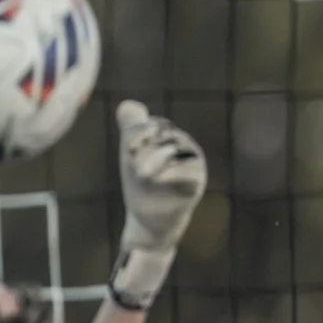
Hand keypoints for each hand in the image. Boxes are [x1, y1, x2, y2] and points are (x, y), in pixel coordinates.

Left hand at [109, 101, 205, 307]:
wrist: (147, 218)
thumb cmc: (141, 185)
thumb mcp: (132, 156)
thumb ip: (132, 128)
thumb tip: (127, 103)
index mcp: (168, 138)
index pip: (156, 124)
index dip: (141, 130)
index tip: (129, 147)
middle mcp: (184, 147)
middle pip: (166, 135)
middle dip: (146, 148)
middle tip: (134, 165)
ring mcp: (192, 164)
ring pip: (176, 150)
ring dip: (155, 160)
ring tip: (143, 174)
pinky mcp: (195, 182)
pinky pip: (188, 171)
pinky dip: (170, 173)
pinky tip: (156, 179)